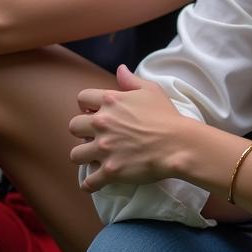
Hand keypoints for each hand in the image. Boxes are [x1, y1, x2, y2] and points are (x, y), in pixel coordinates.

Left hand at [69, 64, 183, 191]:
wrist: (178, 143)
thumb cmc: (166, 115)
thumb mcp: (152, 90)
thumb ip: (131, 80)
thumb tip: (120, 69)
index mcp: (111, 101)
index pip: (82, 98)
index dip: (88, 105)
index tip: (96, 112)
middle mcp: (102, 123)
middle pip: (73, 126)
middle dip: (83, 131)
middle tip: (96, 135)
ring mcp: (103, 148)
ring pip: (75, 155)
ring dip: (84, 156)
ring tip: (96, 157)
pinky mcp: (109, 170)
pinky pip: (87, 182)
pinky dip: (91, 183)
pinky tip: (98, 180)